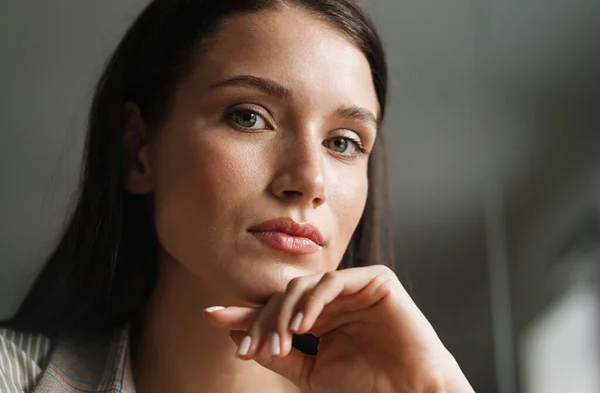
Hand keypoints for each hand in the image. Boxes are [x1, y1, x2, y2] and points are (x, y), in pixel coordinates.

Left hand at [203, 265, 473, 392]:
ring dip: (284, 312)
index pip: (277, 308)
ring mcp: (354, 286)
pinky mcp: (375, 279)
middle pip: (284, 296)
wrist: (410, 392)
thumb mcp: (311, 372)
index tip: (212, 315)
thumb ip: (278, 353)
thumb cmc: (367, 385)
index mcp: (321, 317)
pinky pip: (333, 282)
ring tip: (280, 342)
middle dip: (262, 319)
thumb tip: (237, 334)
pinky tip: (303, 325)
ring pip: (305, 285)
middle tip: (249, 347)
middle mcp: (335, 299)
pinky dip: (313, 301)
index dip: (246, 312)